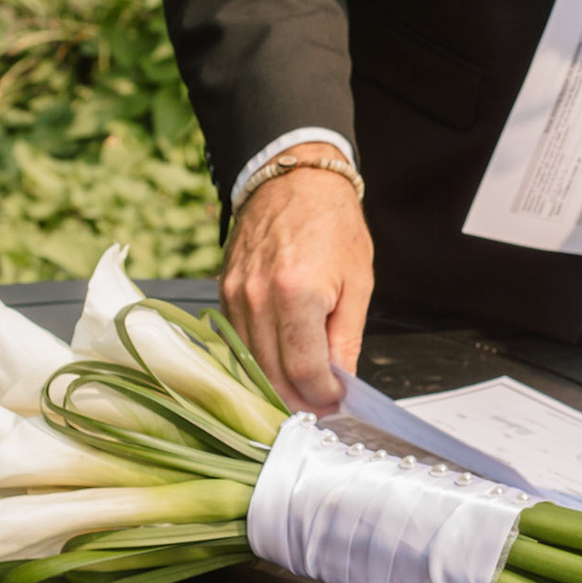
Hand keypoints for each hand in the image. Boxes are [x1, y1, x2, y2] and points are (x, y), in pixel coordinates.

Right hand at [219, 143, 374, 413]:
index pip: (304, 371)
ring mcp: (235, 296)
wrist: (294, 179)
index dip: (322, 395)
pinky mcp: (223, 292)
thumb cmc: (333, 224)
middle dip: (299, 398)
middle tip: (322, 403)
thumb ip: (347, 337)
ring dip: (276, 385)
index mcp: (298, 293)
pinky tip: (280, 362)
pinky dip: (258, 360)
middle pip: (272, 376)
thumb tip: (343, 381)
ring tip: (303, 388)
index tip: (337, 399)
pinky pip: (237, 342)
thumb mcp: (358, 281)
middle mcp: (258, 298)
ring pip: (250, 364)